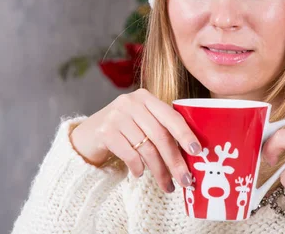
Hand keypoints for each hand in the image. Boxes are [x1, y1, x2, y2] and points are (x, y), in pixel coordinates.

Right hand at [70, 88, 201, 193]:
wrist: (87, 135)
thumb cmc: (123, 131)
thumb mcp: (142, 122)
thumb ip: (161, 129)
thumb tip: (190, 155)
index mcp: (146, 97)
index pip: (171, 116)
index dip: (185, 134)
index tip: (197, 151)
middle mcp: (131, 102)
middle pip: (160, 135)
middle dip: (175, 161)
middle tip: (186, 180)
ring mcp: (116, 115)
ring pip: (146, 148)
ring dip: (159, 171)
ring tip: (167, 185)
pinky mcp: (104, 131)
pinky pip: (129, 154)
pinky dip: (137, 167)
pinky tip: (140, 174)